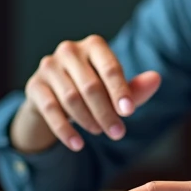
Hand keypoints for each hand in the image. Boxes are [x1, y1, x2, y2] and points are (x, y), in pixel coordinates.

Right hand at [11, 34, 161, 153]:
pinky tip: (77, 145)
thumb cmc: (94, 88)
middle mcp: (69, 50)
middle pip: (90, 86)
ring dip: (88, 120)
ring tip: (100, 132)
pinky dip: (65, 130)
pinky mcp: (34, 85)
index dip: (120, 91)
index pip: (110, 68)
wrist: (56, 94)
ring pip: (71, 98)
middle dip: (106, 112)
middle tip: (118, 133)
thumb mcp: (116, 89)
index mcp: (94, 45)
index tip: (129, 113)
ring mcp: (48, 66)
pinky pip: (50, 110)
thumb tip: (157, 79)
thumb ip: (135, 88)